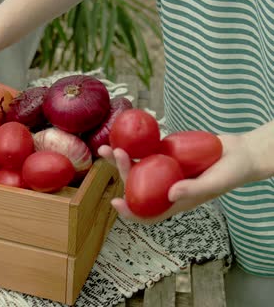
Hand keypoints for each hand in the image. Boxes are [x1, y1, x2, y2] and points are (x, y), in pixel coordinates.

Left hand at [98, 134, 256, 223]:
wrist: (242, 152)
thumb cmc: (232, 173)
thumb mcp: (214, 183)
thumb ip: (194, 190)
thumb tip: (170, 195)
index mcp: (174, 201)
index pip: (147, 213)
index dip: (130, 212)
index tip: (115, 202)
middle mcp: (164, 186)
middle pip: (136, 184)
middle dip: (120, 172)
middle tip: (115, 154)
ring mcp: (164, 169)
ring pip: (137, 165)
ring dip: (120, 158)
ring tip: (106, 147)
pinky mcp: (166, 153)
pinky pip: (147, 149)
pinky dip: (135, 143)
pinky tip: (124, 134)